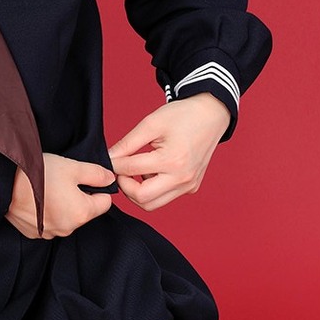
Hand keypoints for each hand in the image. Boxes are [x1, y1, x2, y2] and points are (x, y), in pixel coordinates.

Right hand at [6, 153, 115, 239]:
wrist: (3, 184)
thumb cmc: (38, 174)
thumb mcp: (73, 167)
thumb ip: (96, 174)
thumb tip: (110, 179)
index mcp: (82, 213)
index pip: (104, 202)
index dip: (97, 188)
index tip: (84, 179)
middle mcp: (68, 228)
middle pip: (84, 211)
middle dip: (78, 197)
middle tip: (63, 181)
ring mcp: (50, 233)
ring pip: (66, 218)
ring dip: (62, 206)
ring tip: (47, 189)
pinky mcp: (34, 233)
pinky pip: (48, 223)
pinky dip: (46, 213)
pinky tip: (36, 200)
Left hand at [108, 93, 230, 212]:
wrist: (210, 115)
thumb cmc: (183, 115)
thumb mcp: (151, 123)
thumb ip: (127, 143)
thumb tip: (109, 158)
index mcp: (172, 160)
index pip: (131, 170)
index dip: (114, 164)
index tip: (109, 159)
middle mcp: (182, 178)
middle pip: (141, 198)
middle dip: (124, 186)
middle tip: (120, 170)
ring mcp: (188, 186)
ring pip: (153, 204)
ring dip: (138, 191)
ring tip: (135, 171)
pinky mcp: (191, 188)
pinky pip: (165, 197)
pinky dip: (152, 190)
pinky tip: (151, 172)